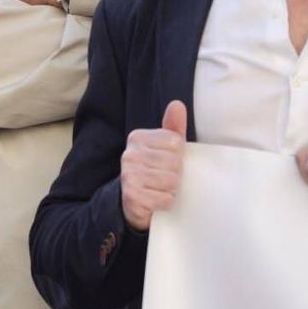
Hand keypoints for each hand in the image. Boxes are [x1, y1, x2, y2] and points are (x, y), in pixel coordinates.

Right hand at [120, 101, 186, 230]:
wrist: (133, 203)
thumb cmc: (154, 172)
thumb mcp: (164, 148)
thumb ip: (172, 127)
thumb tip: (177, 104)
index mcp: (137, 138)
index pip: (176, 142)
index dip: (178, 156)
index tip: (167, 162)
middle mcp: (129, 155)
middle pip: (175, 162)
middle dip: (175, 174)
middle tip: (164, 179)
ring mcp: (129, 176)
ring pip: (171, 181)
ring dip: (171, 189)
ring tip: (160, 189)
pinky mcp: (133, 197)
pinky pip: (165, 199)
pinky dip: (165, 202)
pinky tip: (157, 200)